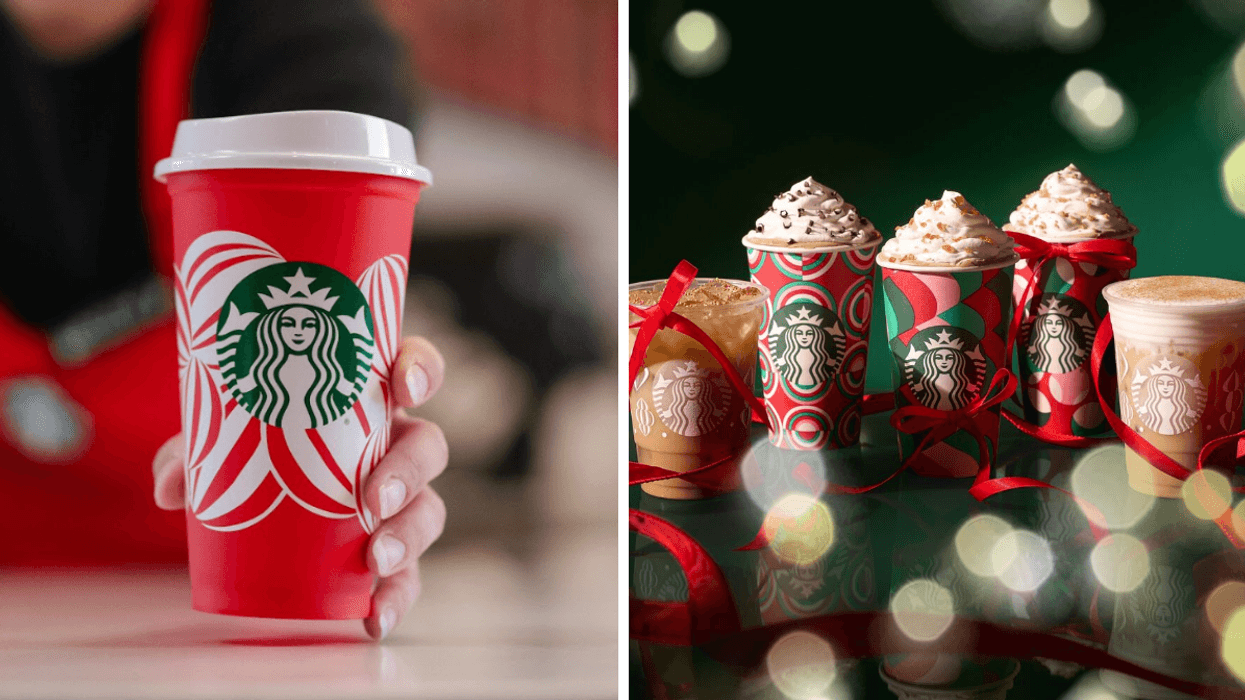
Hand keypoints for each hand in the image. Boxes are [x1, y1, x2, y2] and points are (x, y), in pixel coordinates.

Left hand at [153, 337, 448, 639]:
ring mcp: (399, 499)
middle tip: (373, 501)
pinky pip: (410, 574)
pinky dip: (396, 597)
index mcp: (370, 399)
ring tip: (375, 563)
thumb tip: (172, 488)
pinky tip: (375, 618)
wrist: (257, 493)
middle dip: (407, 474)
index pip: (415, 369)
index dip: (421, 371)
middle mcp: (395, 445)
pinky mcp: (388, 547)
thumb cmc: (254, 445)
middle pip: (428, 448)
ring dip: (409, 537)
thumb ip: (193, 452)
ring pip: (428, 510)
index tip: (404, 388)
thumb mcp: (221, 437)